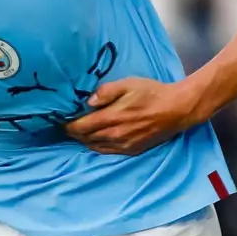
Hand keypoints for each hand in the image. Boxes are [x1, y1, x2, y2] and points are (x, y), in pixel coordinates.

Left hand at [64, 77, 202, 154]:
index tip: (60, 119)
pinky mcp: (131, 150)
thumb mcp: (128, 84)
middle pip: (84, 138)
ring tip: (78, 132)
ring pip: (94, 146)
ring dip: (84, 140)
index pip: (80, 127)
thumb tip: (88, 102)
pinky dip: (97, 145)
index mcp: (111, 118)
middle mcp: (114, 136)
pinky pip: (107, 151)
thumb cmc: (152, 93)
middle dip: (73, 132)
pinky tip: (95, 139)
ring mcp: (123, 145)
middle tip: (66, 124)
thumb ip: (106, 92)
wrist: (176, 110)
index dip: (67, 124)